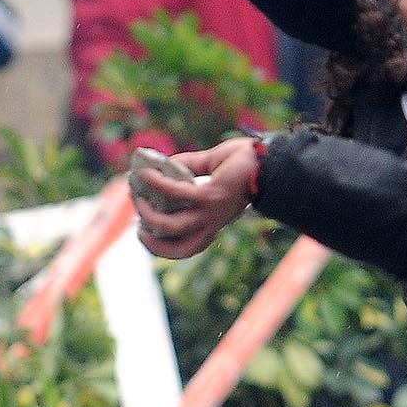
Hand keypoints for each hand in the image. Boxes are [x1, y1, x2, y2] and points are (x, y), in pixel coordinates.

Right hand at [130, 138, 259, 258]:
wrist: (268, 159)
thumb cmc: (244, 162)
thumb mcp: (211, 167)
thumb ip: (188, 166)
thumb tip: (163, 163)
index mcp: (214, 221)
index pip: (191, 247)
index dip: (167, 248)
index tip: (150, 236)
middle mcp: (212, 222)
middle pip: (180, 248)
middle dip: (155, 244)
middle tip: (139, 227)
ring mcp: (211, 211)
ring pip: (172, 225)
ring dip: (149, 214)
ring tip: (137, 200)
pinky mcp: (210, 195)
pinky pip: (175, 192)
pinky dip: (156, 184)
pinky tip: (145, 174)